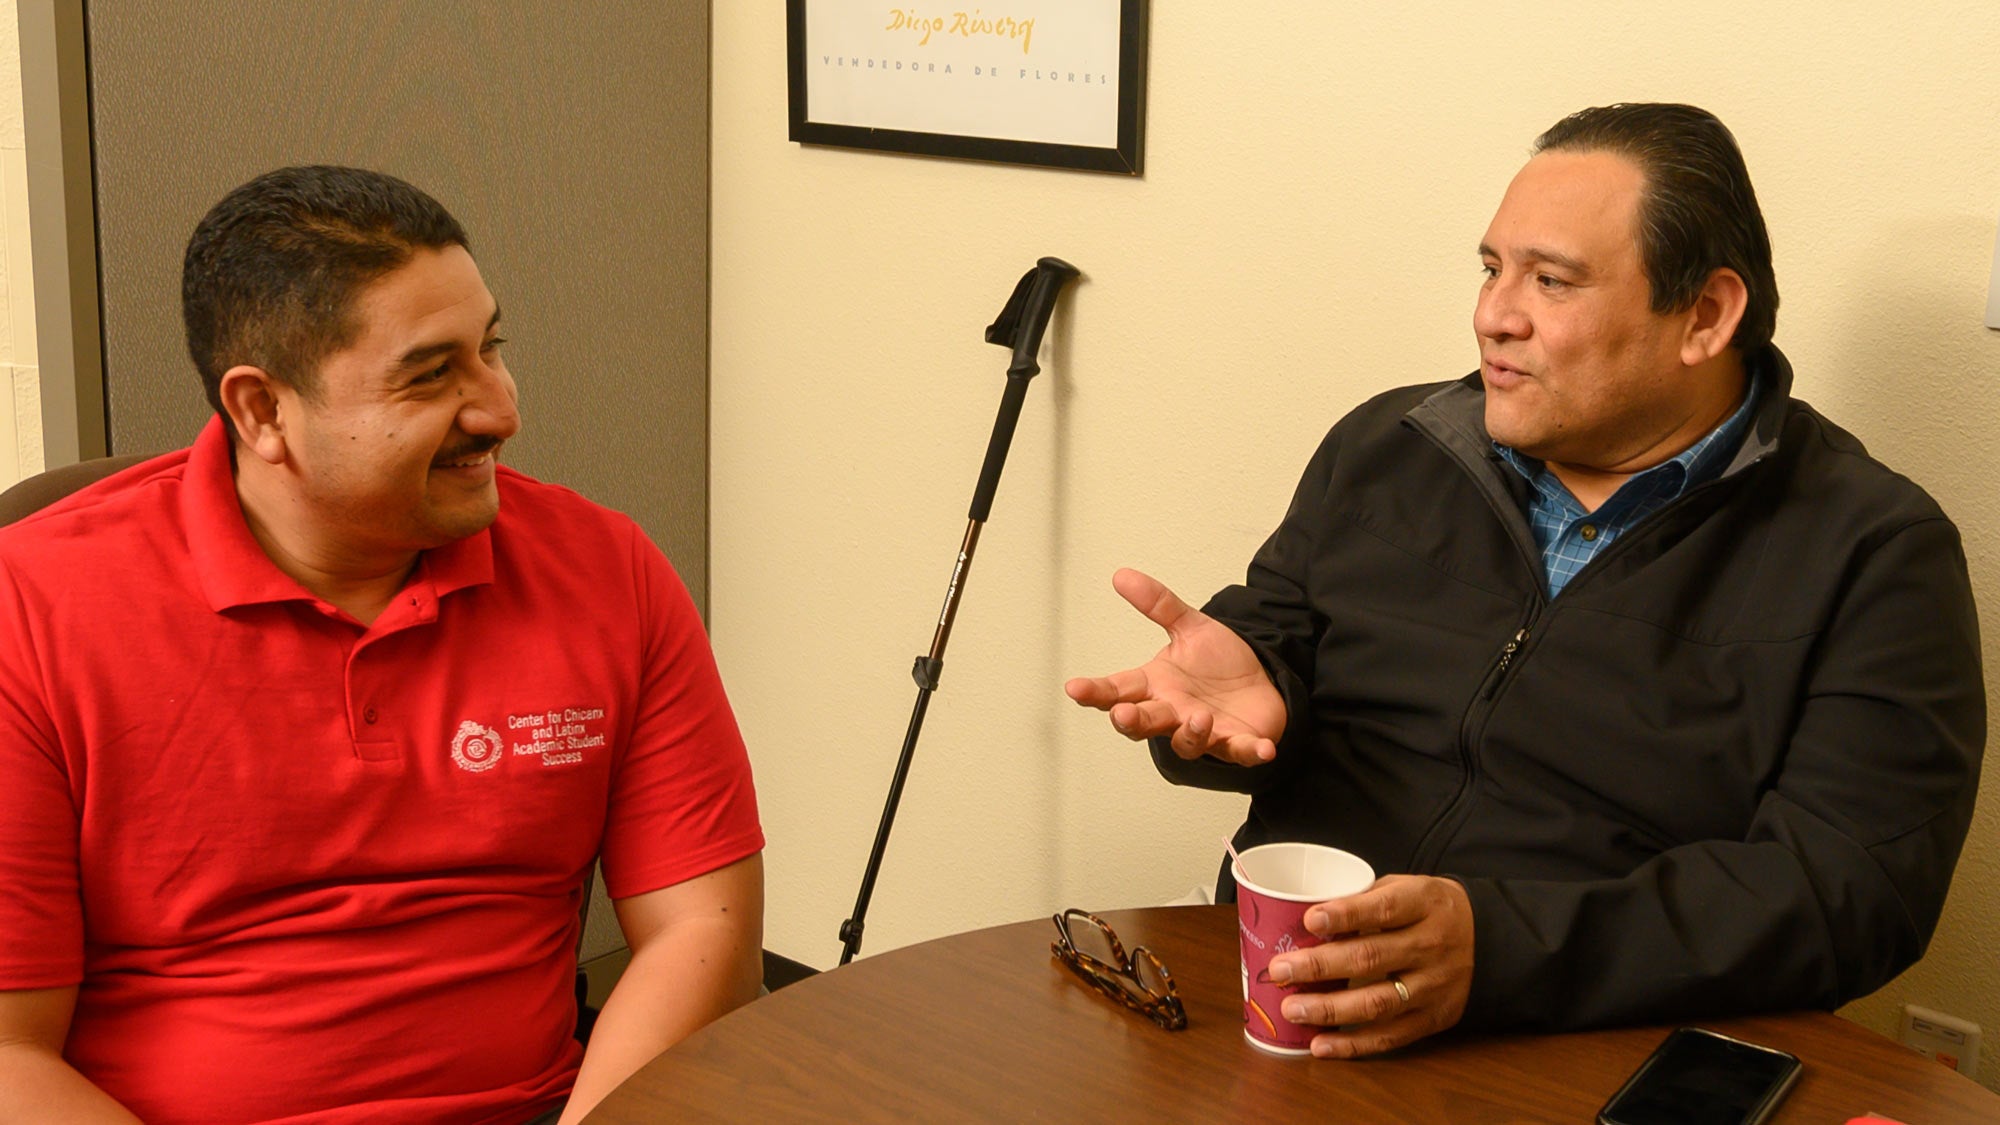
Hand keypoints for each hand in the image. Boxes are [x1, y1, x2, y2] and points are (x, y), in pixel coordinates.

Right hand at [1064, 568, 1286, 766]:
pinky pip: (1241, 751)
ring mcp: (1204, 732)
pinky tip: (1262, 749)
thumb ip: (1159, 604)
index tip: (1075, 688)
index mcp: (1157, 685)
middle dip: (1132, 720)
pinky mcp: (1237, 743)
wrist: (1260, 681)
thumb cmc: (1220, 664)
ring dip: (1190, 734)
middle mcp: (1174, 712)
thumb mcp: (1191, 627)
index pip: (1119, 689)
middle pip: (1144, 722)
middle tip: (1122, 713)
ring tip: (1199, 717)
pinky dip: (1251, 751)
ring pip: (1186, 743)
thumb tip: (1122, 575)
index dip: (1096, 692)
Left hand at [1266, 875, 1474, 1057]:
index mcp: (1424, 904)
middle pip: (1371, 958)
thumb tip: (1305, 918)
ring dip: (1329, 1009)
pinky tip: (1320, 1044)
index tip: (1310, 919)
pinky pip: (1390, 1036)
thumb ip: (1364, 899)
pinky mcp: (1433, 1019)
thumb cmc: (1427, 909)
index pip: (1384, 909)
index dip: (1346, 915)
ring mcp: (1434, 986)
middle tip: (1279, 971)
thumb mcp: (1406, 887)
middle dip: (1320, 966)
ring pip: (1377, 1003)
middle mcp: (1431, 946)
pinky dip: (1353, 1044)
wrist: (1487, 938)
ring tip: (1292, 1009)